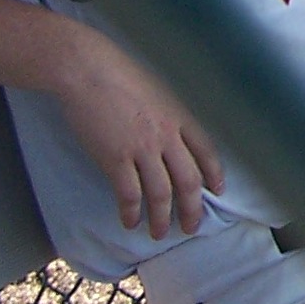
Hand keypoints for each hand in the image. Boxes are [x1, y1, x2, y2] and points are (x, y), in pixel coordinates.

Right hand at [56, 34, 223, 240]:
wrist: (87, 70)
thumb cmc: (118, 73)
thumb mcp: (157, 89)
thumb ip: (167, 113)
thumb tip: (169, 134)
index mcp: (179, 116)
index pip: (206, 151)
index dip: (214, 173)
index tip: (217, 190)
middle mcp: (166, 135)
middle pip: (188, 180)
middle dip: (192, 208)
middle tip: (191, 227)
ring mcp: (142, 148)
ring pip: (161, 193)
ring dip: (161, 218)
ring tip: (158, 233)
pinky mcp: (115, 158)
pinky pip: (129, 193)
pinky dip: (131, 211)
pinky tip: (130, 222)